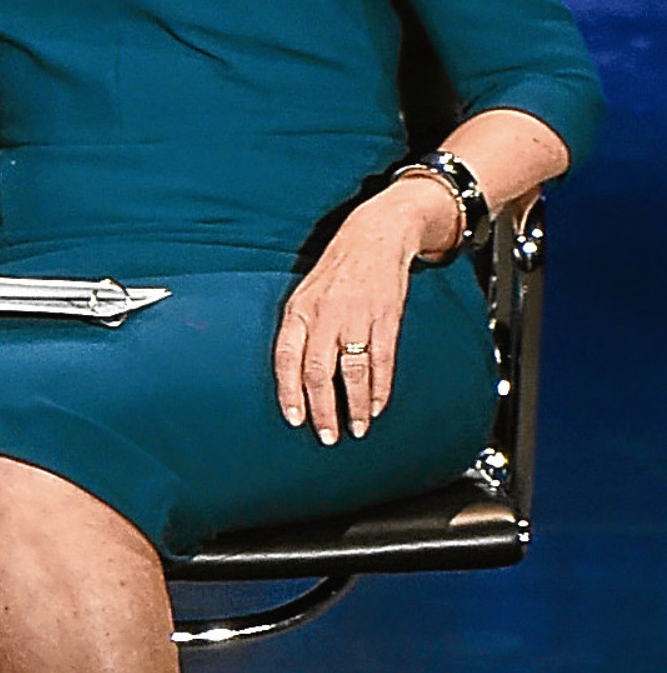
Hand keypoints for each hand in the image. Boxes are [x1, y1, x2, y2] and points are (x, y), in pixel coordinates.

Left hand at [272, 177, 457, 444]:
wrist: (375, 235)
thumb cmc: (336, 269)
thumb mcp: (304, 293)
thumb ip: (299, 330)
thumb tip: (292, 375)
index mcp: (298, 310)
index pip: (286, 358)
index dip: (288, 392)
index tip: (294, 419)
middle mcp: (324, 316)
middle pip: (318, 372)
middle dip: (322, 409)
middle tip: (327, 436)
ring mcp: (356, 317)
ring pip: (352, 371)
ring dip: (355, 406)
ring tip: (357, 429)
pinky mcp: (386, 318)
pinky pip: (382, 360)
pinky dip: (380, 388)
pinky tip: (378, 406)